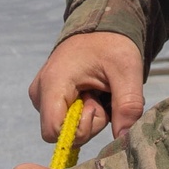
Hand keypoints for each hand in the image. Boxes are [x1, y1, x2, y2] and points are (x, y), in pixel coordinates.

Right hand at [29, 32, 143, 145]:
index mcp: (53, 83)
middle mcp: (40, 93)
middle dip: (91, 121)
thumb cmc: (111, 45)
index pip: (54, 132)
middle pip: (65, 133)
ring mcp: (42, 97)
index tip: (97, 105)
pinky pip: (68, 121)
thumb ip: (127, 106)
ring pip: (68, 129)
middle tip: (102, 93)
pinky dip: (87, 113)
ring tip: (98, 90)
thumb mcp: (127, 71)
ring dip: (91, 117)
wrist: (101, 29)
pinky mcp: (48, 100)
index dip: (81, 130)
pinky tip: (93, 93)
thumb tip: (124, 139)